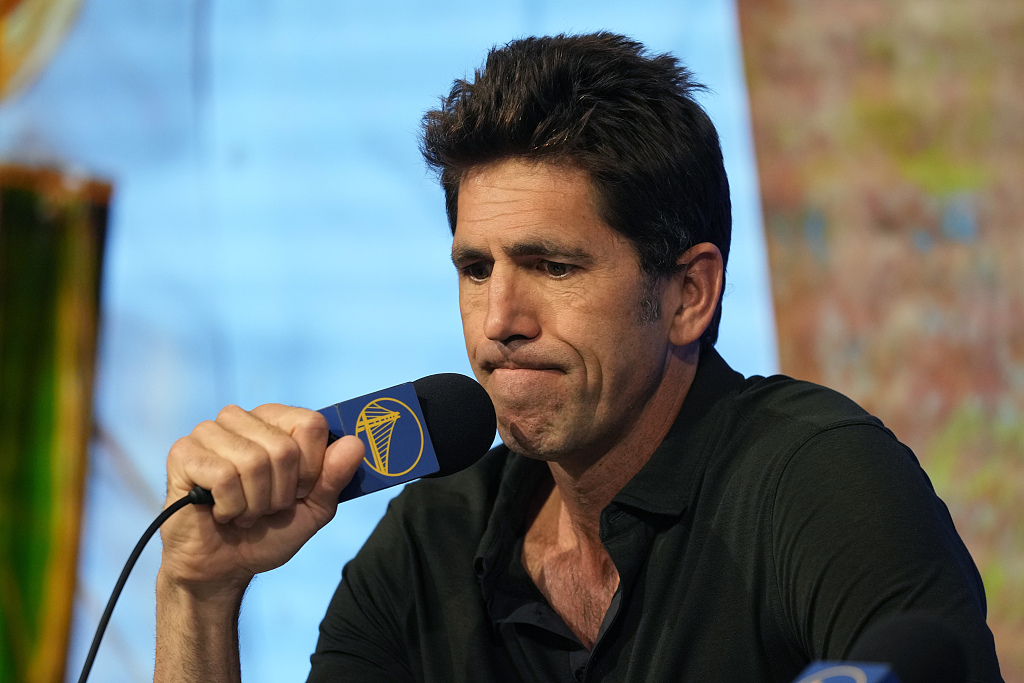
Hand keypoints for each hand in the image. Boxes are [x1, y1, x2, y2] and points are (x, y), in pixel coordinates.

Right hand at [157, 404, 364, 600]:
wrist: (223, 567)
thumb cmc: (268, 532)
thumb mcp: (314, 508)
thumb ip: (335, 477)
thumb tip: (355, 444)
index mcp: (275, 422)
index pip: (311, 424)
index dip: (312, 468)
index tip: (299, 491)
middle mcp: (242, 419)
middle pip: (284, 447)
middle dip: (281, 492)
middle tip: (266, 507)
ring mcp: (208, 432)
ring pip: (254, 461)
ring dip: (255, 502)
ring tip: (244, 510)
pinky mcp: (183, 454)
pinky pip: (223, 476)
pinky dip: (230, 507)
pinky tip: (220, 512)